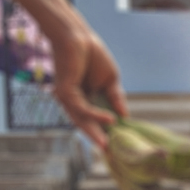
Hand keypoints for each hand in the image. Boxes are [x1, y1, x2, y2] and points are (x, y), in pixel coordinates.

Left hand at [50, 26, 127, 148]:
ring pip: (81, 120)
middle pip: (86, 124)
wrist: (77, 36)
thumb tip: (125, 118)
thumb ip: (116, 99)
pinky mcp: (64, 91)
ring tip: (108, 145)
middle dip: (98, 138)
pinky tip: (110, 120)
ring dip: (95, 133)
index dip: (105, 132)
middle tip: (110, 153)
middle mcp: (73, 101)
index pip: (94, 120)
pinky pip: (81, 108)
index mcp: (83, 99)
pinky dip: (96, 115)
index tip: (117, 145)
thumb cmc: (92, 55)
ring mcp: (67, 97)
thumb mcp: (111, 81)